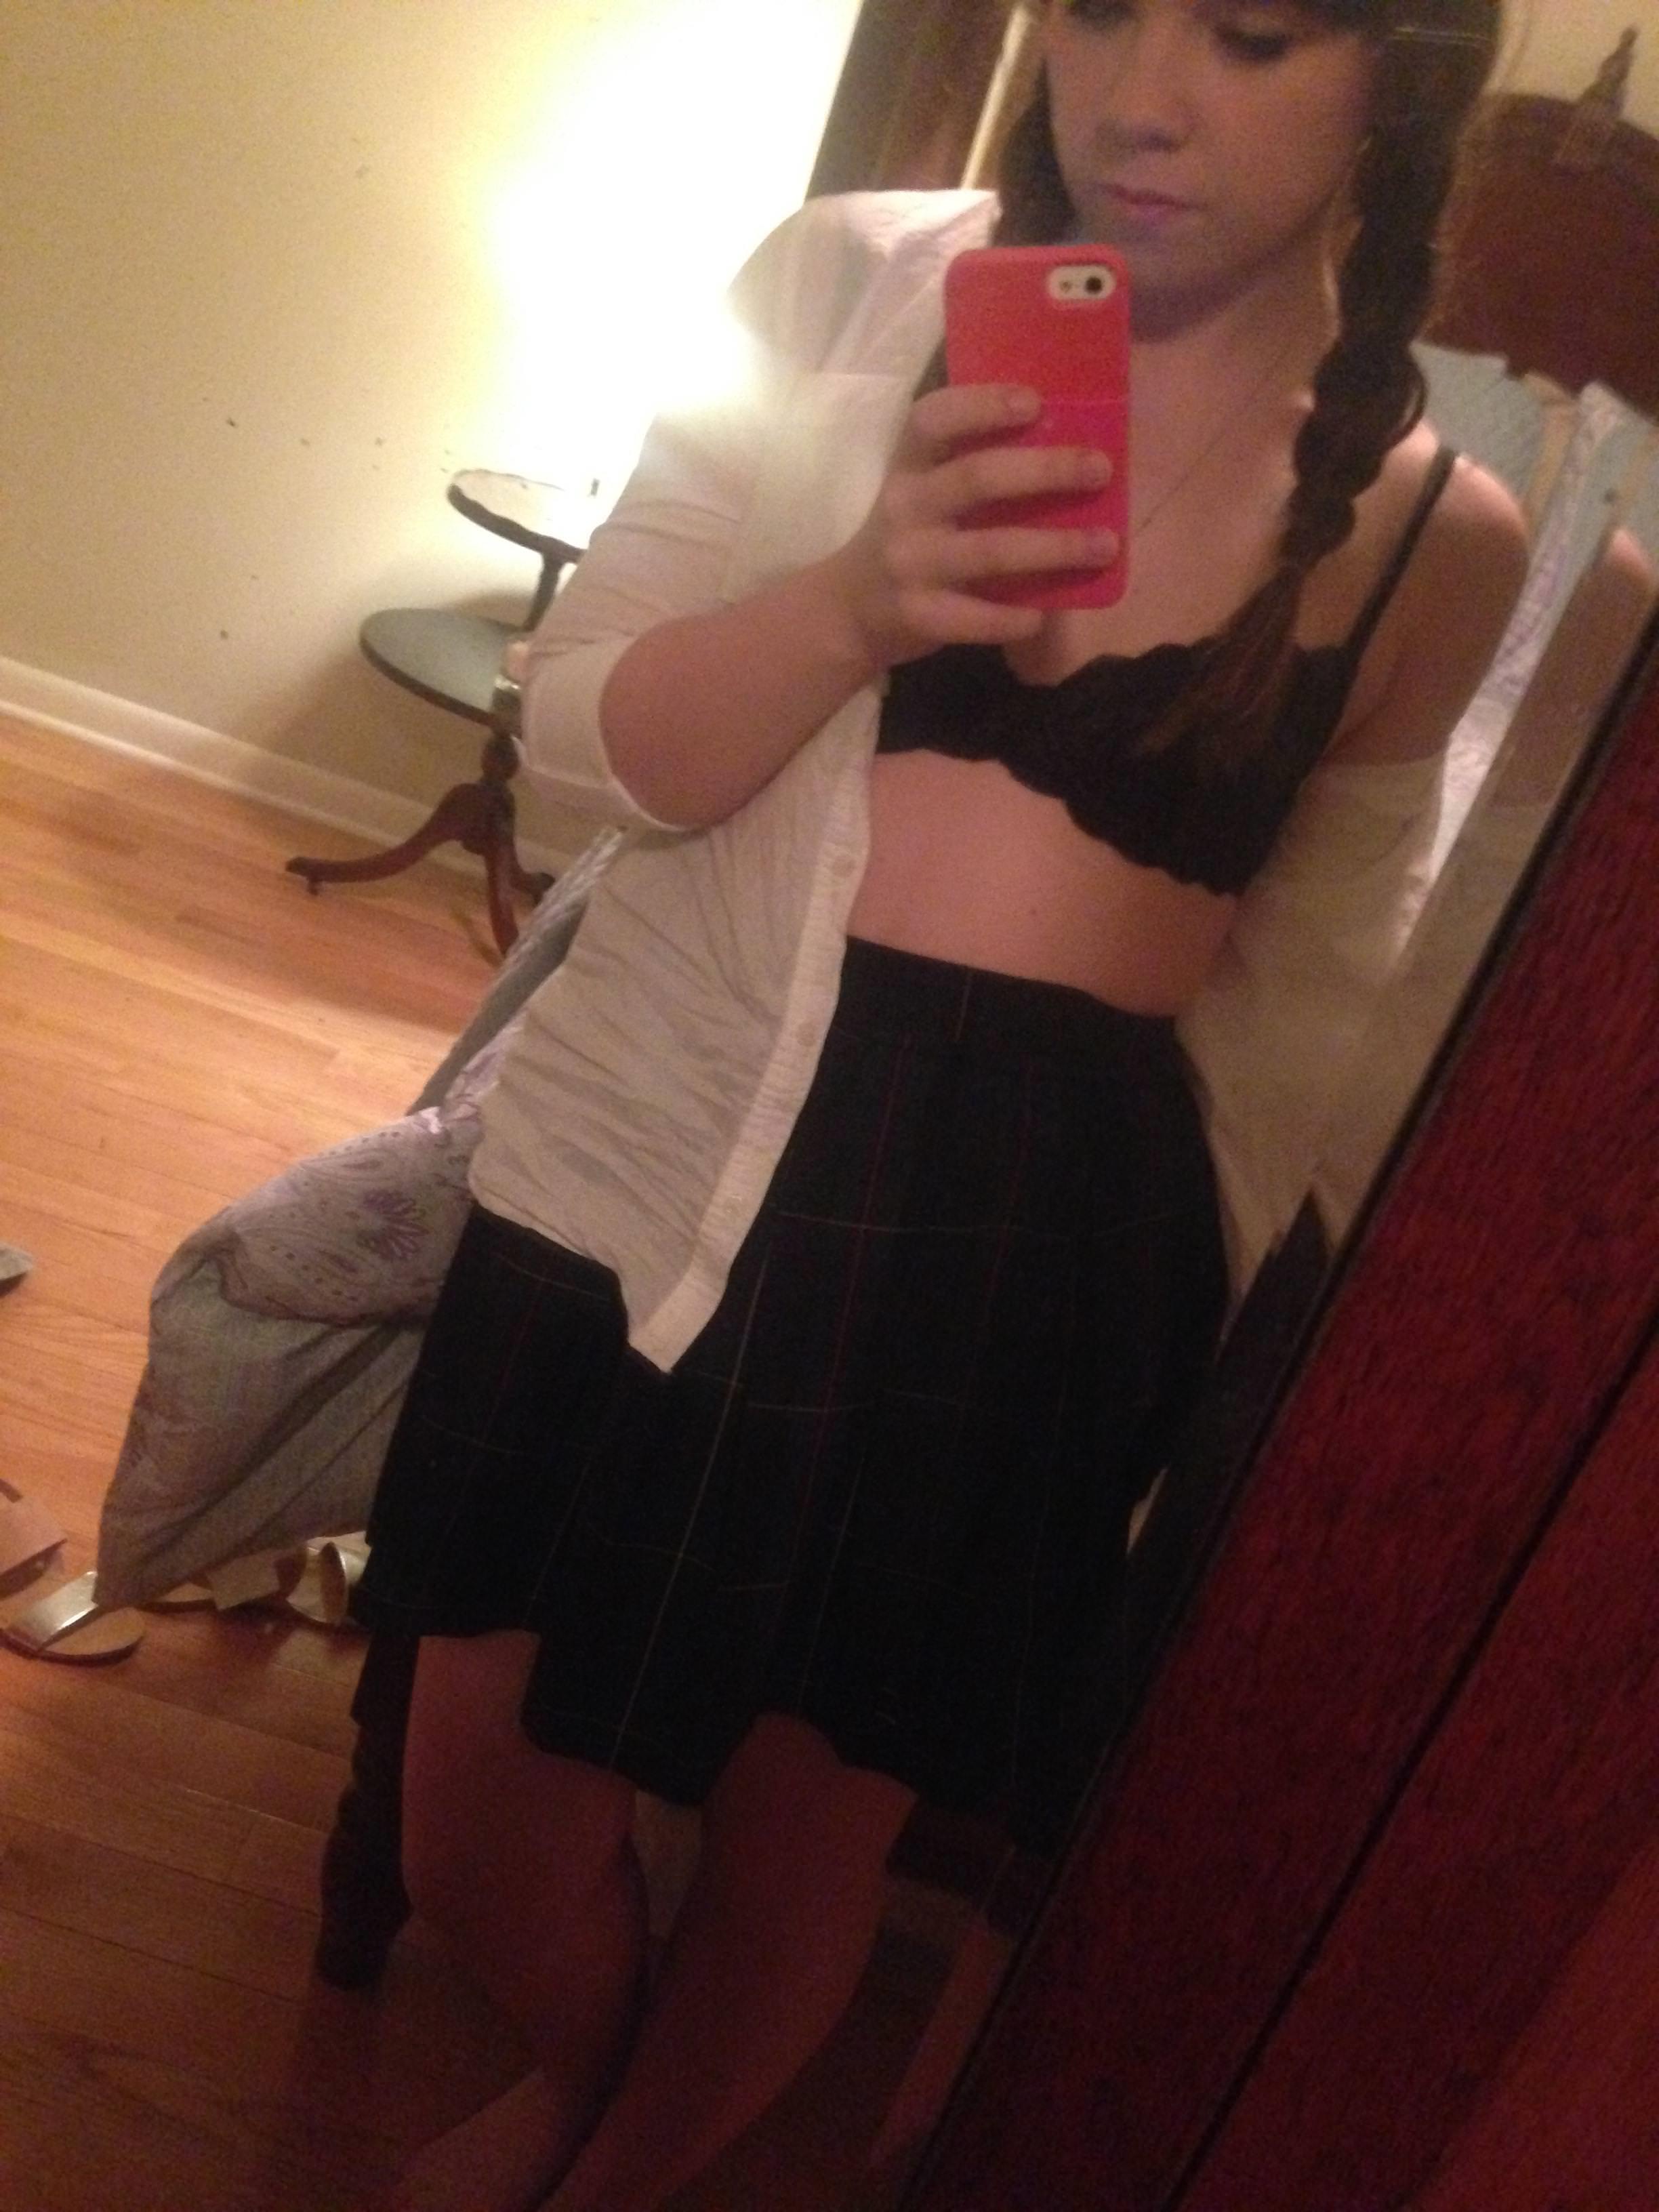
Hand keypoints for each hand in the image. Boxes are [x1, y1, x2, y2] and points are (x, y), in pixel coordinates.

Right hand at [822, 382, 1118, 667]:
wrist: (847, 611)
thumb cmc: (906, 539)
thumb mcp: (919, 492)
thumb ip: (967, 469)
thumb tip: (1063, 449)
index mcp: (906, 467)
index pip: (933, 419)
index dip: (982, 405)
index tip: (1035, 402)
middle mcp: (905, 507)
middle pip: (978, 478)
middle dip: (1046, 470)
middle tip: (1100, 468)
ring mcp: (910, 563)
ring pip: (992, 550)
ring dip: (1055, 547)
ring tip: (1105, 544)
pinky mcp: (918, 615)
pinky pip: (978, 617)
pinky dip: (1016, 617)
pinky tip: (1045, 615)